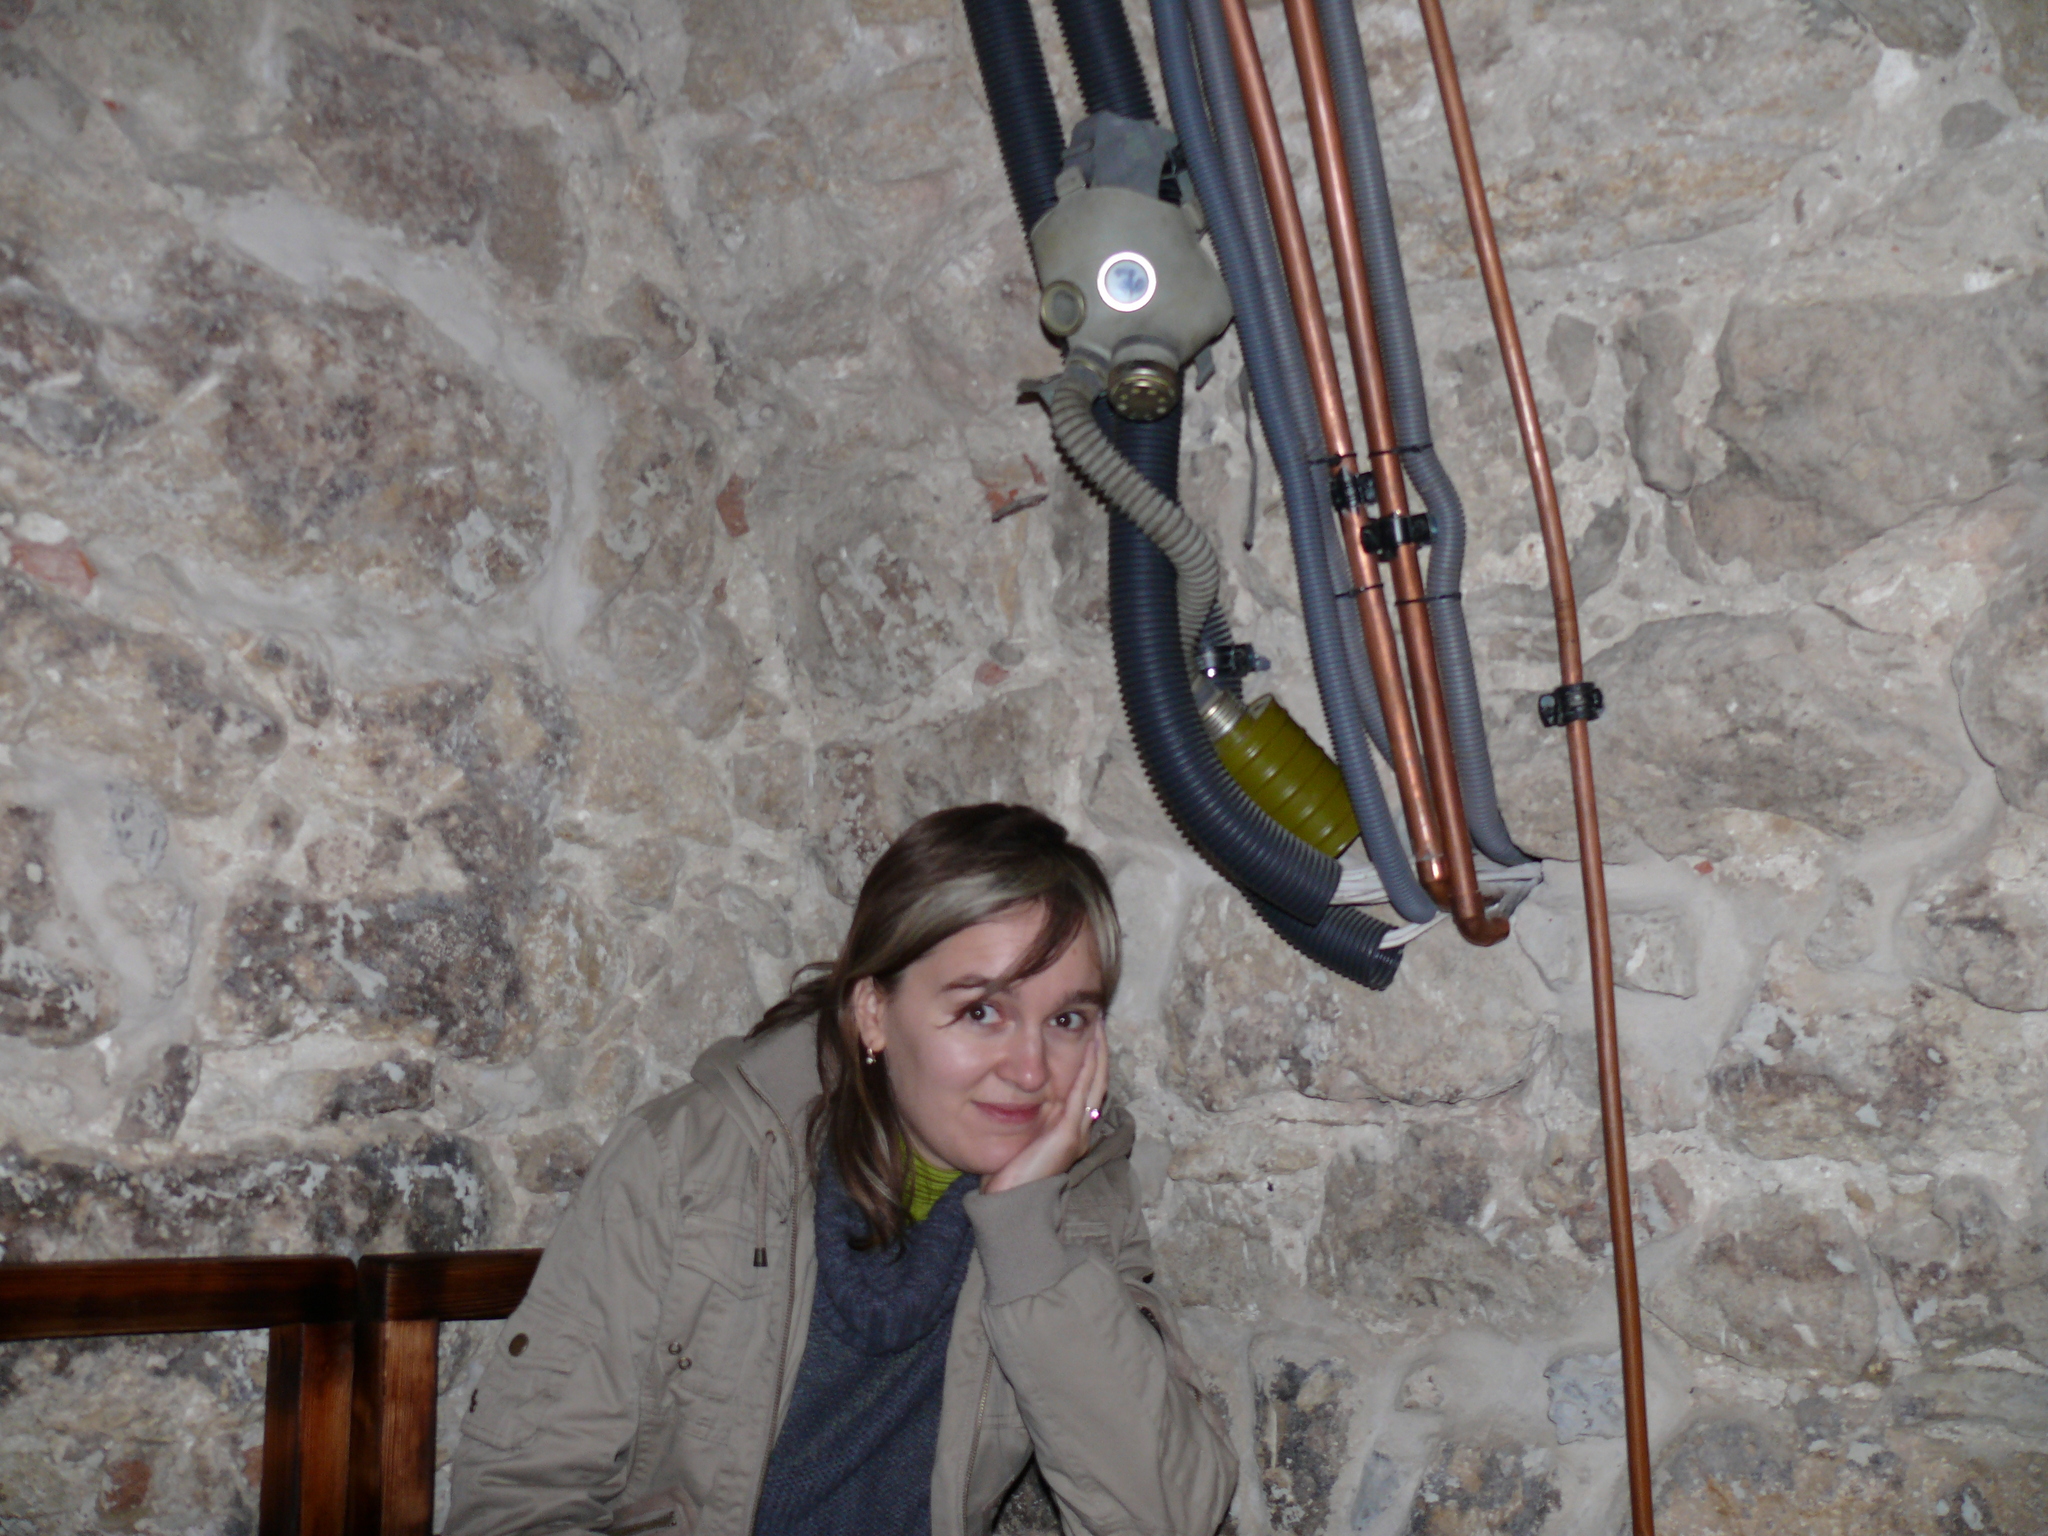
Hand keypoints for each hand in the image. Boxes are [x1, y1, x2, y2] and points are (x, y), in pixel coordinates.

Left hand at [981, 1028, 1108, 1194]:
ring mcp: (1077, 1131)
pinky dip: (1089, 1065)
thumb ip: (1023, 1122)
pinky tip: (1090, 1045)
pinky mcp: (1069, 1133)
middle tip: (1098, 1022)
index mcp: (1069, 1132)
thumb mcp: (1019, 1143)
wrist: (1011, 1208)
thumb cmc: (1008, 1180)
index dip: (1088, 1062)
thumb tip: (1009, 1099)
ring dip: (1097, 1053)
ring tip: (1098, 1027)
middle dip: (1098, 1052)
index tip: (1086, 1036)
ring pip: (1094, 1082)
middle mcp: (1079, 1130)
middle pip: (1095, 1082)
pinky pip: (1083, 1090)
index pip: (1084, 1089)